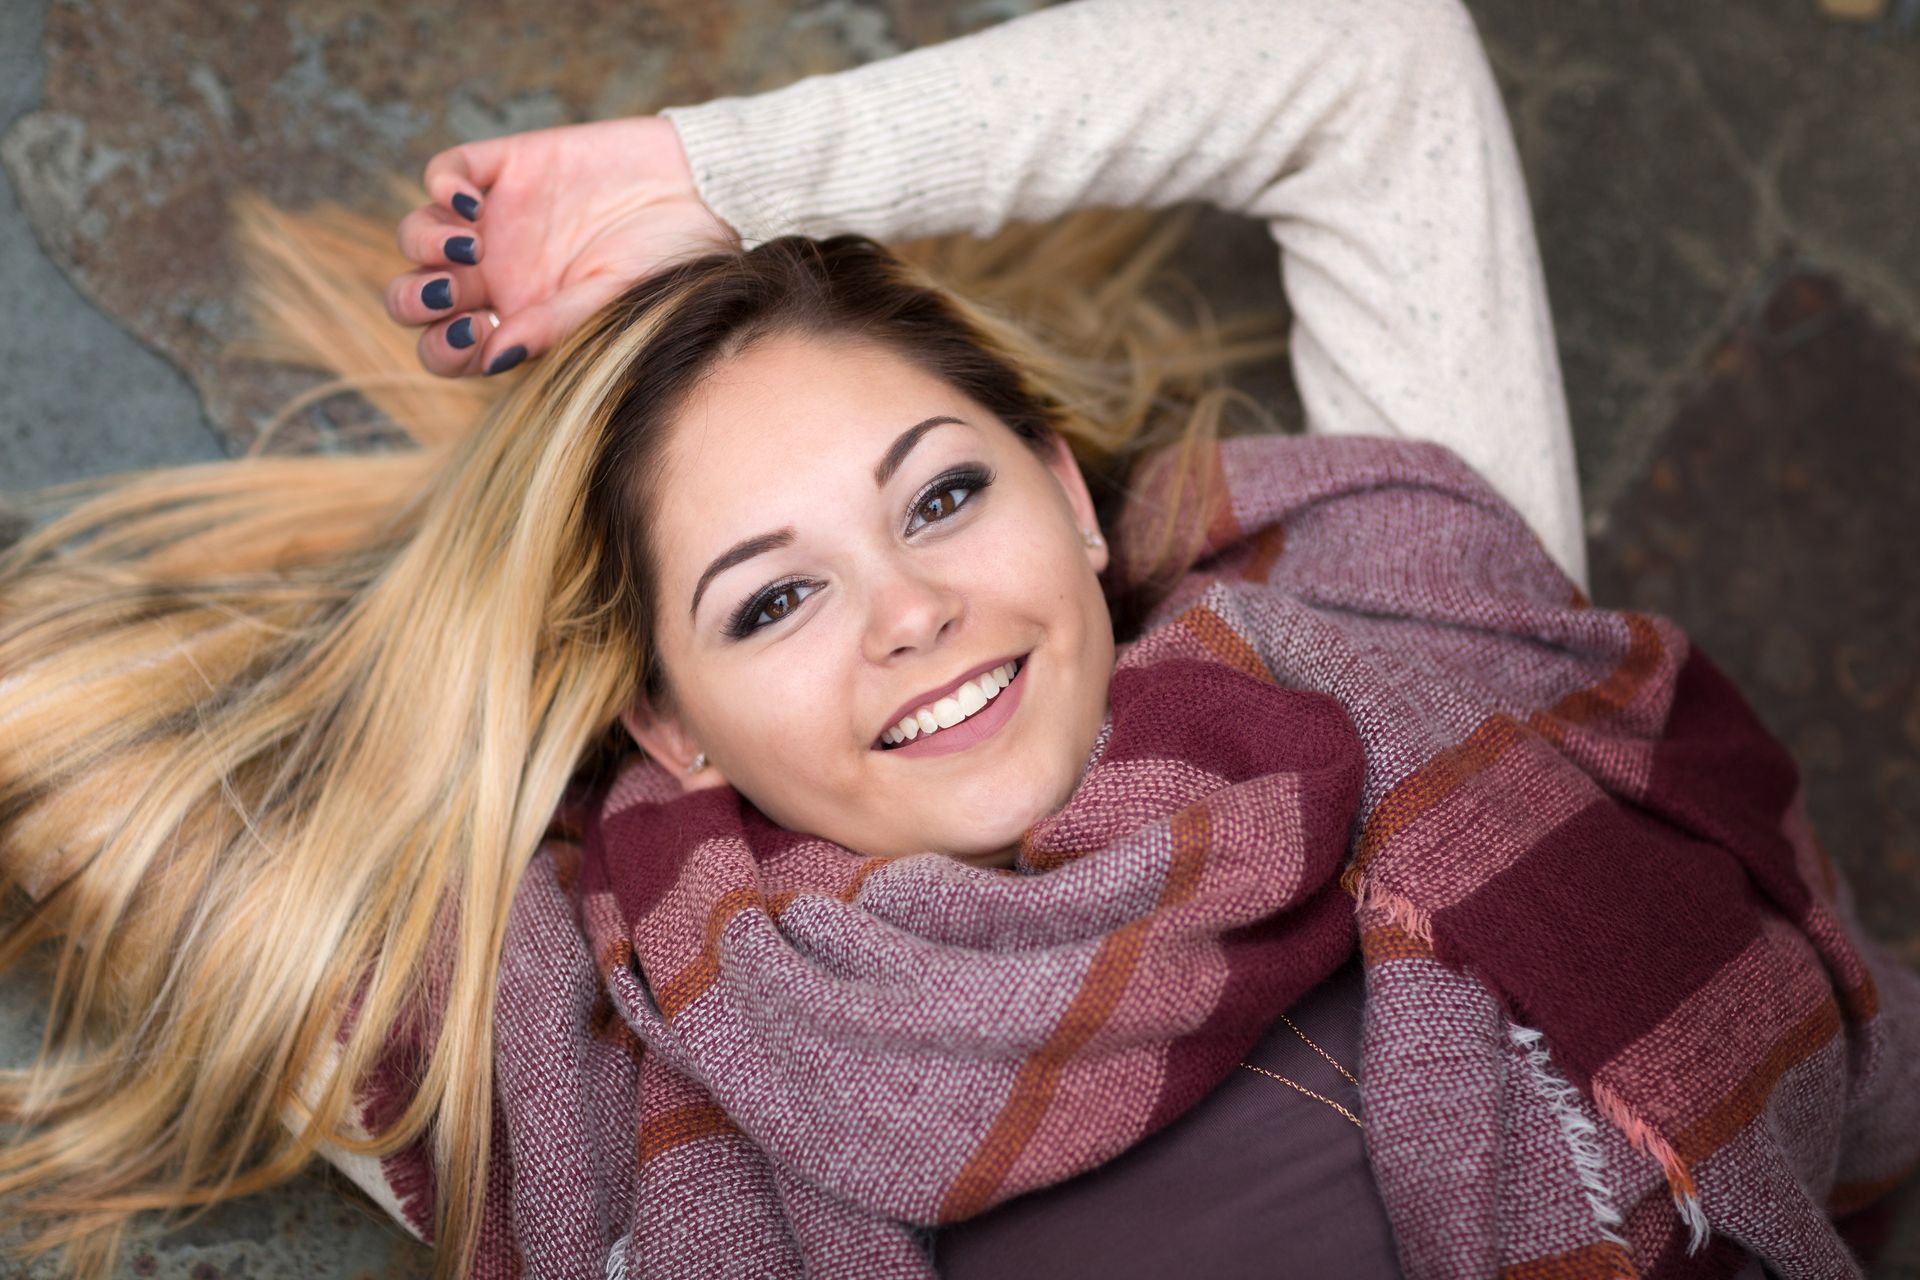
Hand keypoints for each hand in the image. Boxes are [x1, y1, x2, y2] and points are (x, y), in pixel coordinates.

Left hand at [385, 116, 740, 376]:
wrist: (706, 193)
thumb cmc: (674, 260)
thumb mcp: (618, 301)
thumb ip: (554, 327)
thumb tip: (491, 355)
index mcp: (519, 320)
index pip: (449, 347)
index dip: (443, 348)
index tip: (476, 334)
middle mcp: (496, 276)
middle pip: (415, 297)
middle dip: (414, 300)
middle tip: (452, 291)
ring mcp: (495, 221)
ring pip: (418, 234)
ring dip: (424, 243)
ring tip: (466, 244)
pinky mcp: (505, 166)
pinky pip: (443, 173)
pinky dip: (442, 187)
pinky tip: (470, 202)